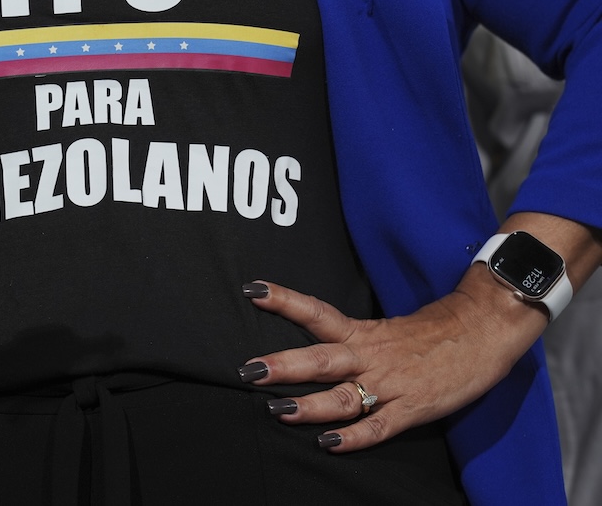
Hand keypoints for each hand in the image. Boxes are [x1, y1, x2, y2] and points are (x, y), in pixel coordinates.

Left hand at [238, 269, 546, 450]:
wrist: (484, 330)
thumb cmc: (433, 331)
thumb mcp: (386, 327)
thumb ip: (352, 339)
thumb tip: (315, 344)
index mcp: (363, 332)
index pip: (316, 312)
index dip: (284, 301)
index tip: (253, 290)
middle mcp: (370, 356)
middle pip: (320, 358)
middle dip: (283, 364)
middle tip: (249, 369)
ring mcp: (390, 384)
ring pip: (343, 395)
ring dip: (309, 405)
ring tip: (278, 410)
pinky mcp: (412, 408)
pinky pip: (378, 426)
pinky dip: (354, 437)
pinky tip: (329, 444)